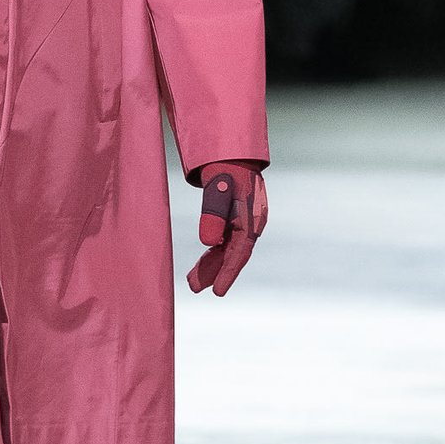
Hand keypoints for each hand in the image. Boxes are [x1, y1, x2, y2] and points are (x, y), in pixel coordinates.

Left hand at [187, 162, 267, 297]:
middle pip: (232, 254)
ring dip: (211, 264)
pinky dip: (213, 252)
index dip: (228, 273)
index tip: (218, 292)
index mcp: (251, 219)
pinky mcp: (236, 218)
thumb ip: (212, 214)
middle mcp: (251, 223)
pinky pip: (225, 241)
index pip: (239, 253)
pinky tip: (204, 262)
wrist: (232, 151)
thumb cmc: (225, 167)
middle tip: (194, 288)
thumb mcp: (216, 189)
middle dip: (214, 272)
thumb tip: (208, 242)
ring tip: (193, 282)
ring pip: (227, 249)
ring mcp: (244, 221)